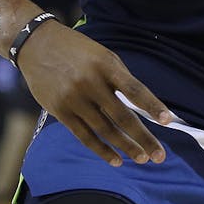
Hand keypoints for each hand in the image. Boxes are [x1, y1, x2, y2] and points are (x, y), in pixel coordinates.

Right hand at [16, 21, 174, 166]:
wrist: (36, 44)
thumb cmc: (75, 50)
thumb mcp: (101, 55)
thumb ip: (119, 78)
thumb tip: (140, 106)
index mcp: (105, 65)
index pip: (134, 88)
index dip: (152, 105)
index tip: (168, 121)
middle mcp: (90, 82)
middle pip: (123, 117)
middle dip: (143, 139)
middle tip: (159, 156)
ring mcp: (74, 98)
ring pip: (105, 130)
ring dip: (126, 147)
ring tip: (142, 159)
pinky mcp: (60, 111)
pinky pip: (85, 136)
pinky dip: (102, 150)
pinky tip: (116, 160)